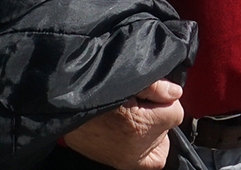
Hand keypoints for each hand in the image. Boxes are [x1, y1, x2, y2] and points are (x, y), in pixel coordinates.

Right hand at [62, 80, 182, 169]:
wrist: (65, 109)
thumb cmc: (95, 90)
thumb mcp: (127, 79)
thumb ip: (156, 86)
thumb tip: (176, 93)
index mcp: (139, 125)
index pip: (176, 112)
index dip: (166, 99)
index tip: (151, 93)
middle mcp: (135, 148)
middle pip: (167, 127)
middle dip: (159, 114)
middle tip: (139, 104)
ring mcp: (127, 160)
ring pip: (158, 143)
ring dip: (152, 130)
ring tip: (131, 117)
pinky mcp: (121, 165)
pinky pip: (148, 160)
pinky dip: (147, 148)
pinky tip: (134, 132)